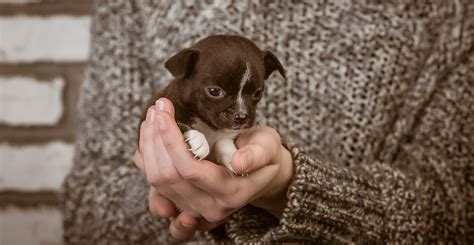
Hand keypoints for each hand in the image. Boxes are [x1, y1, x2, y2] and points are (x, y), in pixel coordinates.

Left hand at [134, 98, 293, 240]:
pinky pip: (154, 186)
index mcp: (231, 192)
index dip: (171, 141)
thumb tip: (238, 163)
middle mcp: (210, 206)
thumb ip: (257, 154)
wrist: (262, 173)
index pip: (190, 171)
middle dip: (156, 139)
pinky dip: (147, 160)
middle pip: (167, 177)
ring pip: (156, 182)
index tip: (163, 114)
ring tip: (153, 117)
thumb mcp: (268, 147)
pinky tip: (150, 136)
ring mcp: (194, 209)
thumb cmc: (265, 154)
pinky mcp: (182, 204)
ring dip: (149, 146)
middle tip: (157, 109)